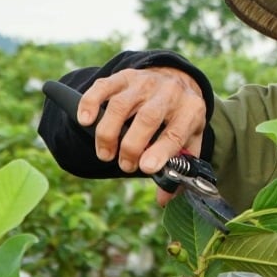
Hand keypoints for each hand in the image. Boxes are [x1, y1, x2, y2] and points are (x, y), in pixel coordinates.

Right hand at [77, 67, 205, 204]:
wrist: (177, 80)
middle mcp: (169, 93)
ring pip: (121, 105)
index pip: (176, 132)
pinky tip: (85, 121)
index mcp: (190, 110)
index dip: (161, 151)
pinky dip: (90, 103)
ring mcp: (144, 83)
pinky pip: (103, 87)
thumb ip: (180, 169)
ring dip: (108, 133)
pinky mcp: (124, 77)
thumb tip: (164, 199)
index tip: (146, 168)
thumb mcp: (190, 140)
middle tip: (125, 166)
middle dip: (131, 146)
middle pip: (147, 118)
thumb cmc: (181, 118)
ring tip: (105, 154)